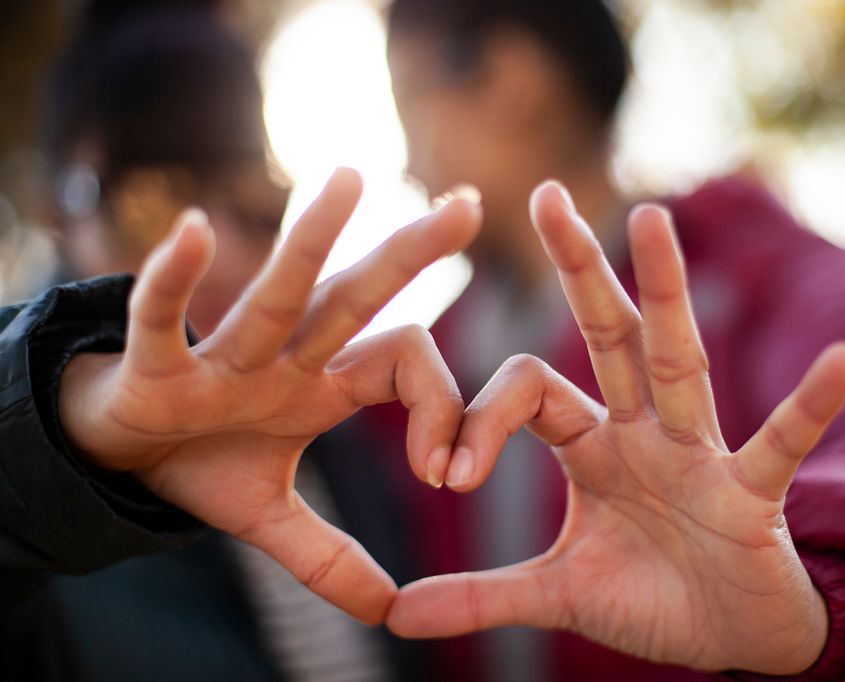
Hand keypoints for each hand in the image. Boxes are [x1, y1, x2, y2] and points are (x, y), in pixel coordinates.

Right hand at [58, 169, 480, 622]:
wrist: (119, 456)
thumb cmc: (201, 463)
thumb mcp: (270, 520)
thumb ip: (330, 558)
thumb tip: (390, 611)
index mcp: (322, 382)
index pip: (405, 365)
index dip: (440, 410)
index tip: (446, 474)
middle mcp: (284, 356)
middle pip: (357, 298)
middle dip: (412, 254)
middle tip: (470, 205)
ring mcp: (224, 357)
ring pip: (277, 293)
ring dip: (312, 239)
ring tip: (353, 175)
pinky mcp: (158, 368)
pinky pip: (166, 318)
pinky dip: (175, 281)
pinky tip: (194, 228)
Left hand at [387, 182, 844, 672]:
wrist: (731, 636)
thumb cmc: (651, 597)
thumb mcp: (558, 594)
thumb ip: (481, 598)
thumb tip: (396, 617)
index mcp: (592, 446)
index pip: (530, 392)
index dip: (482, 420)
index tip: (446, 474)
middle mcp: (643, 432)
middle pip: (609, 336)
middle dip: (579, 269)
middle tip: (545, 193)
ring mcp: (700, 454)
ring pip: (678, 362)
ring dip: (666, 292)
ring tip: (652, 218)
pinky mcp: (751, 493)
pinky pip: (781, 443)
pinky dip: (810, 407)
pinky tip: (842, 360)